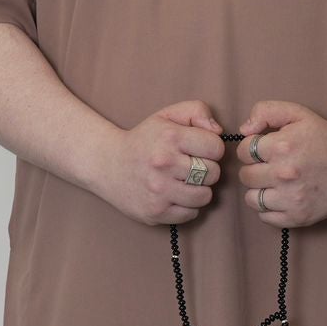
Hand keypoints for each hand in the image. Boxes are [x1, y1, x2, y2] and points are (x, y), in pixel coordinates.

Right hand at [101, 100, 226, 225]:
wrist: (107, 165)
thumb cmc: (144, 140)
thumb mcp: (168, 116)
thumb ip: (197, 111)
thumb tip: (218, 131)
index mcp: (170, 137)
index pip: (216, 148)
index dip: (211, 148)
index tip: (198, 150)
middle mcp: (164, 163)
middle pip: (213, 173)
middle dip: (206, 169)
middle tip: (189, 167)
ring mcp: (159, 190)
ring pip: (205, 196)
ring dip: (199, 189)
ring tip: (184, 182)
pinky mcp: (155, 212)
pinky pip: (191, 214)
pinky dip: (187, 206)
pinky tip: (174, 195)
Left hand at [234, 100, 326, 226]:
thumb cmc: (323, 136)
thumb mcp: (296, 113)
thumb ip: (264, 111)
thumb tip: (244, 131)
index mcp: (281, 147)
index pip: (243, 152)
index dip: (251, 149)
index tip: (265, 150)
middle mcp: (284, 174)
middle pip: (245, 176)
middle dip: (254, 168)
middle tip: (271, 165)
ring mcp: (292, 198)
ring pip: (252, 199)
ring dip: (259, 190)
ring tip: (275, 182)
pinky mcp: (299, 216)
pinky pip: (266, 217)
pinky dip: (269, 208)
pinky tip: (281, 196)